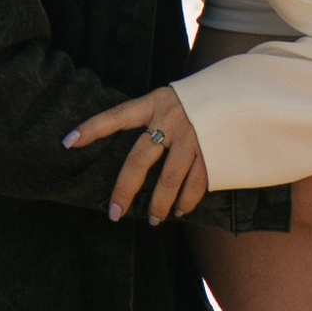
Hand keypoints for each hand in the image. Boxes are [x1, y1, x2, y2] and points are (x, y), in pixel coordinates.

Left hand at [65, 85, 209, 223]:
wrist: (244, 91)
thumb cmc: (199, 98)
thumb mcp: (171, 98)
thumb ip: (152, 118)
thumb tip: (133, 150)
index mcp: (156, 103)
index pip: (117, 117)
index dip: (91, 128)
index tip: (67, 142)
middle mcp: (172, 121)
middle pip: (139, 160)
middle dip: (124, 190)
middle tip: (114, 213)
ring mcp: (194, 137)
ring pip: (169, 179)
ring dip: (159, 204)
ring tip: (154, 220)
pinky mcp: (213, 152)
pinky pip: (196, 183)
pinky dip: (187, 201)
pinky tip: (179, 211)